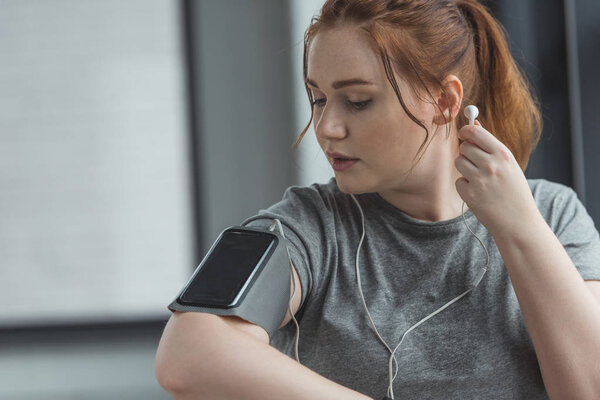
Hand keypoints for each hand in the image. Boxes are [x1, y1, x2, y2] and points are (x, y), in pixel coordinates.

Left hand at [454, 120, 540, 237]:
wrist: (519, 222)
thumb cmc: (514, 190)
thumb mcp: (509, 165)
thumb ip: (490, 145)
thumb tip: (473, 124)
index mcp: (503, 155)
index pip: (475, 133)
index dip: (466, 131)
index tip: (464, 133)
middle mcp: (491, 165)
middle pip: (464, 147)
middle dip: (467, 152)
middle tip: (476, 162)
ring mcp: (479, 180)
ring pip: (459, 162)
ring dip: (465, 168)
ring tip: (480, 179)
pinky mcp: (470, 194)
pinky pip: (459, 181)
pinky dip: (465, 186)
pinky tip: (480, 193)